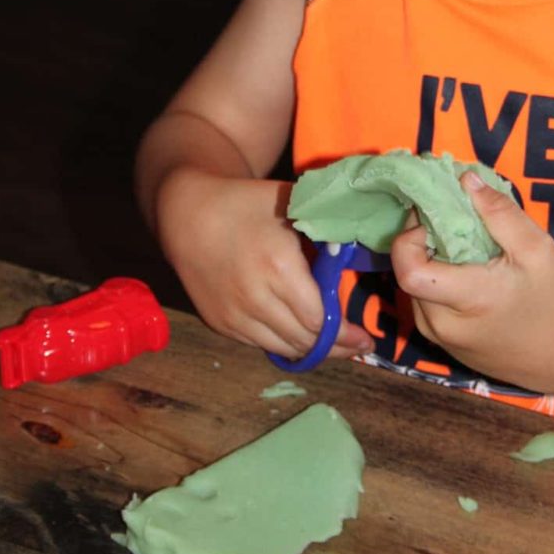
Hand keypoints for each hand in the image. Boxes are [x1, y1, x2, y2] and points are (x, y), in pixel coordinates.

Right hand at [155, 167, 372, 359]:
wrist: (187, 213)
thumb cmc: (246, 204)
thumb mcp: (292, 204)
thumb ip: (327, 226)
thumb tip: (362, 244)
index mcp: (280, 269)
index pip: (320, 320)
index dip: (345, 334)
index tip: (366, 337)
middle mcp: (256, 299)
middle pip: (304, 341)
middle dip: (335, 348)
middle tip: (357, 345)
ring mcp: (234, 315)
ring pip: (283, 348)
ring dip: (310, 350)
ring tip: (334, 346)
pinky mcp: (219, 322)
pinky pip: (259, 344)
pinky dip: (283, 342)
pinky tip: (298, 335)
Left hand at [389, 171, 553, 391]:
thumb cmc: (548, 299)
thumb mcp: (536, 248)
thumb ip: (500, 212)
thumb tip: (465, 179)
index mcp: (468, 299)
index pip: (409, 271)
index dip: (409, 238)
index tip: (433, 219)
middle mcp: (442, 323)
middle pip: (407, 272)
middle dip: (419, 241)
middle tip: (447, 223)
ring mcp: (436, 335)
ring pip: (410, 285)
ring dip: (426, 260)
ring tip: (459, 248)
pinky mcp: (436, 340)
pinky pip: (421, 300)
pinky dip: (433, 279)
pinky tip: (461, 271)